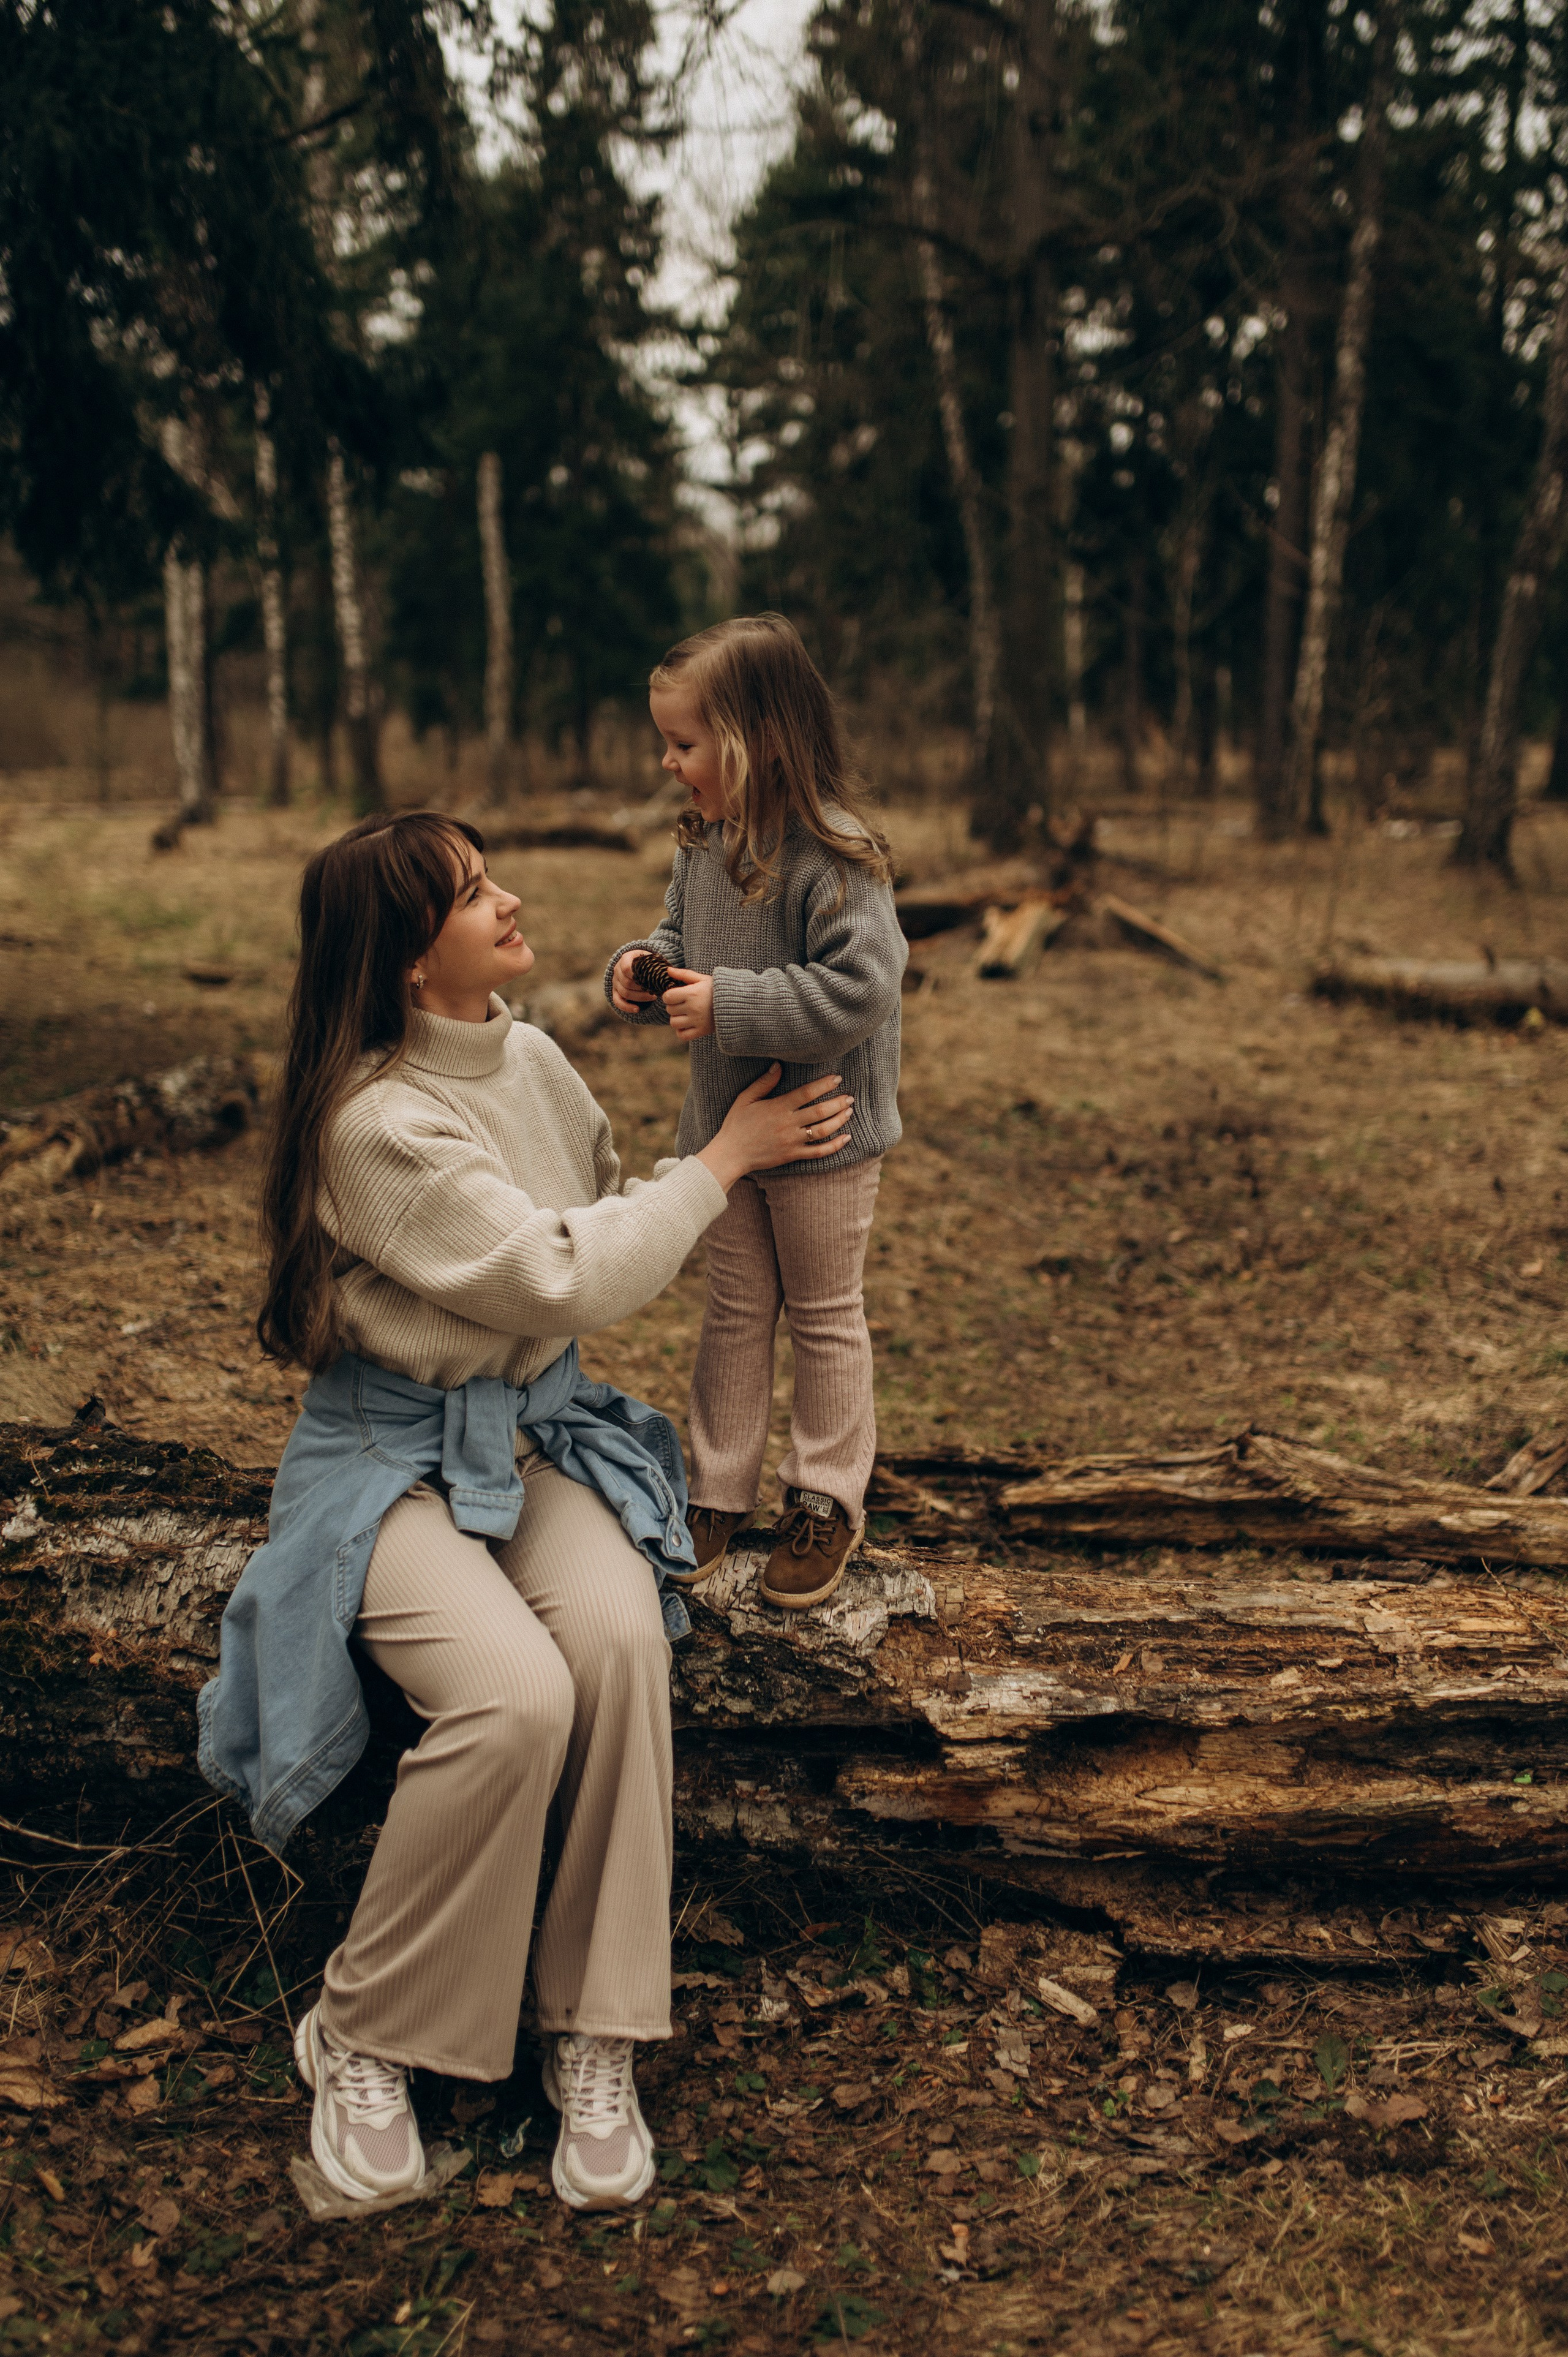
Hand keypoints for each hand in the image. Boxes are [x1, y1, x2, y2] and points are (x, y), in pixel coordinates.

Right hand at [611, 951, 656, 1014]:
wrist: (638, 965)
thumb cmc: (647, 962)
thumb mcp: (651, 959)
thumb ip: (655, 964)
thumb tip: (668, 973)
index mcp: (625, 958)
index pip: (626, 968)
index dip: (638, 975)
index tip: (651, 979)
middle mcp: (617, 970)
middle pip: (627, 982)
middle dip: (642, 988)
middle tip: (655, 990)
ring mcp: (615, 982)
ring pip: (624, 993)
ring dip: (640, 997)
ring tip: (653, 997)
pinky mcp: (615, 992)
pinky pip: (618, 1002)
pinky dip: (627, 1007)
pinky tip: (637, 1009)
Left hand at [664, 968, 714, 1040]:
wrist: (737, 1003)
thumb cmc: (717, 989)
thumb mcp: (702, 979)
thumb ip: (684, 974)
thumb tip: (667, 970)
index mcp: (692, 993)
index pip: (667, 997)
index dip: (669, 996)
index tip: (675, 995)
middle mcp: (693, 1008)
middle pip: (670, 1010)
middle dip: (674, 1006)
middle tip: (683, 1003)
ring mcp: (697, 1021)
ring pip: (674, 1023)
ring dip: (677, 1019)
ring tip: (685, 1014)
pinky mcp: (702, 1031)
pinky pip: (682, 1035)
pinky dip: (681, 1031)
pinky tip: (687, 1024)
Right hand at [698, 1068, 853, 1190]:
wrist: (731, 1154)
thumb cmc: (737, 1124)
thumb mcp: (746, 1098)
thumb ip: (764, 1082)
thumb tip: (779, 1065)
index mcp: (778, 1107)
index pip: (807, 1093)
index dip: (825, 1085)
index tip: (838, 1079)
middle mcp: (788, 1124)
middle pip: (820, 1111)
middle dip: (838, 1102)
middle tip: (850, 1096)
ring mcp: (792, 1141)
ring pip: (823, 1130)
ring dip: (839, 1120)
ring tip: (849, 1111)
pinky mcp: (793, 1156)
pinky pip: (818, 1152)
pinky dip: (835, 1146)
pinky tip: (846, 1138)